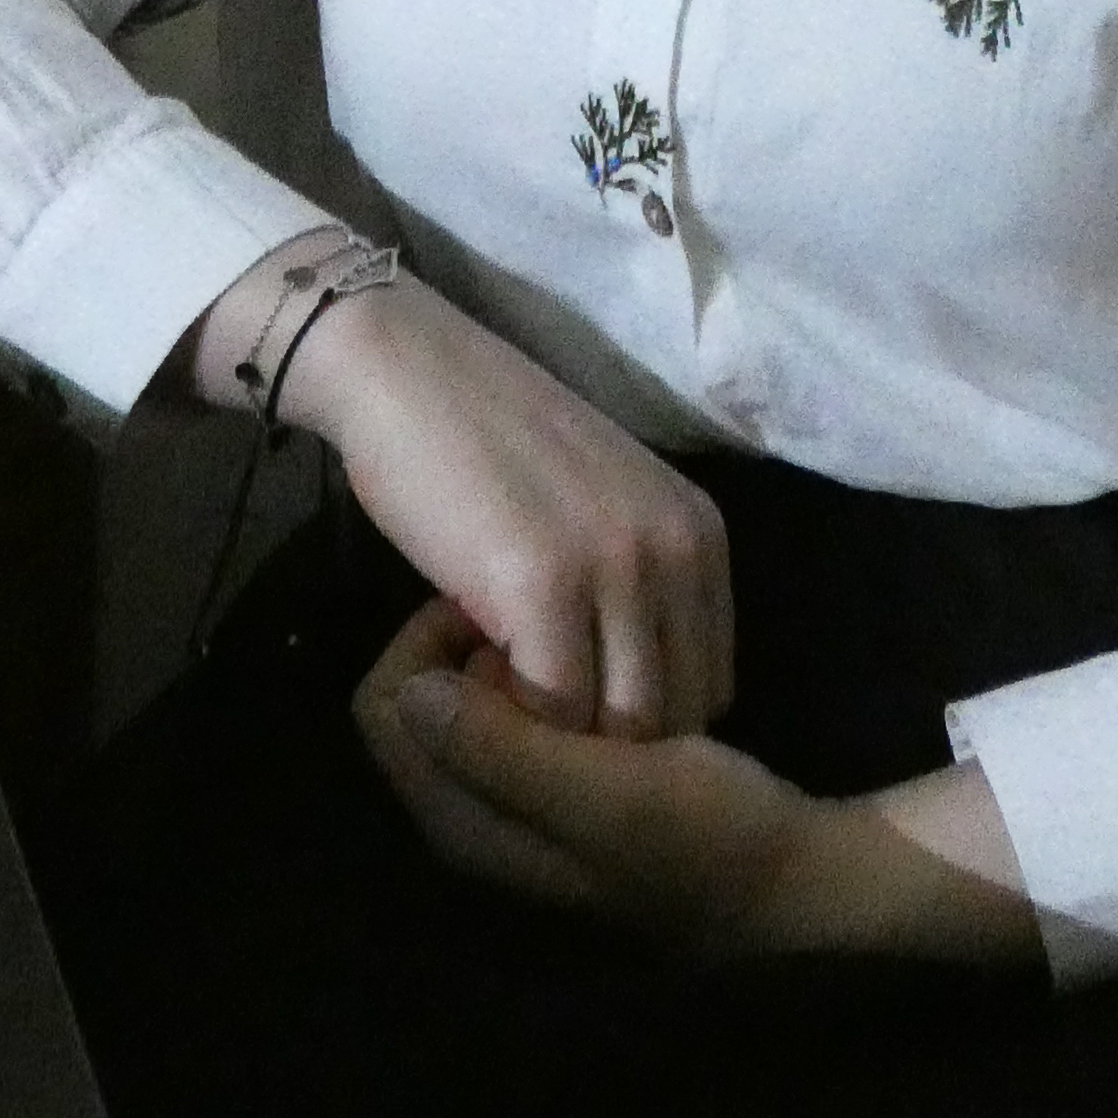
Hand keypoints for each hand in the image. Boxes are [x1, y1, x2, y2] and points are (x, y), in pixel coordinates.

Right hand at [189, 241, 731, 735]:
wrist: (407, 372)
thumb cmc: (488, 441)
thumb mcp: (601, 507)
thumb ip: (635, 585)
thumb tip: (634, 696)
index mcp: (702, 532)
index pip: (711, 684)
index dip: (641, 721)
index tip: (569, 701)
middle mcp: (679, 549)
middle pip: (675, 716)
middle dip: (604, 744)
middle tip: (528, 717)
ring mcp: (617, 566)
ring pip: (619, 728)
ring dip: (558, 742)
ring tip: (497, 694)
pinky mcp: (544, 585)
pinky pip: (552, 713)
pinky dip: (512, 723)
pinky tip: (468, 675)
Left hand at [350, 599, 1041, 966]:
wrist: (796, 875)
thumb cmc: (703, 838)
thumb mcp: (607, 796)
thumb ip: (504, 751)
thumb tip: (410, 691)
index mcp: (466, 820)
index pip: (385, 706)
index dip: (425, 644)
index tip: (499, 611)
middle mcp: (479, 809)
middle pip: (424, 695)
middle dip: (470, 644)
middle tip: (549, 615)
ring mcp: (526, 793)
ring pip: (477, 693)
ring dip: (519, 652)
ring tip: (588, 631)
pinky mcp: (573, 774)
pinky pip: (531, 702)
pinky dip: (559, 667)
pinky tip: (616, 653)